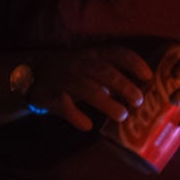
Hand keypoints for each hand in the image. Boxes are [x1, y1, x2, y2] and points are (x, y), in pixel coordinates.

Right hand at [28, 44, 159, 134]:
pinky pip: (65, 107)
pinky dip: (77, 116)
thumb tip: (138, 92)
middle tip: (139, 101)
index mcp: (92, 55)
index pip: (117, 53)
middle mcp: (79, 64)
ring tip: (122, 115)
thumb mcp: (90, 66)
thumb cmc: (70, 72)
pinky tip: (87, 125)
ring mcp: (65, 79)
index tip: (149, 76)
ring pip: (88, 89)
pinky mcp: (51, 96)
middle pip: (105, 72)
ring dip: (107, 103)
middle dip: (124, 86)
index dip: (134, 63)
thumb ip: (110, 76)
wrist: (31, 74)